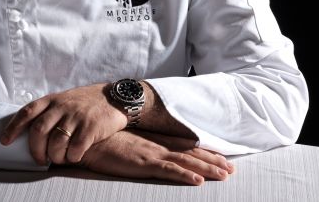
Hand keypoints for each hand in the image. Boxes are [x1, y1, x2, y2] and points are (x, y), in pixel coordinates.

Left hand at [0, 84, 127, 164]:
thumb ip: (48, 111)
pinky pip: (75, 148)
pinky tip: (74, 156)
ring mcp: (76, 117)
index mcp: (52, 100)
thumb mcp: (64, 99)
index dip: (13, 127)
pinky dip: (72, 157)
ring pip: (56, 142)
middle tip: (39, 159)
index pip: (27, 112)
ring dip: (54, 156)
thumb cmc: (86, 102)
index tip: (5, 141)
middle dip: (35, 149)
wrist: (115, 98)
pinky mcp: (91, 127)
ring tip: (58, 158)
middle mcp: (62, 107)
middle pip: (39, 130)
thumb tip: (28, 131)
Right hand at [78, 129, 233, 185]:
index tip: (220, 157)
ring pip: (185, 162)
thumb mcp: (125, 141)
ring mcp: (151, 153)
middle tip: (231, 169)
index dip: (203, 151)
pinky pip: (168, 171)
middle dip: (212, 160)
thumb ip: (138, 145)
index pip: (184, 145)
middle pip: (190, 153)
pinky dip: (184, 176)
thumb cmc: (102, 140)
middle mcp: (156, 145)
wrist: (87, 137)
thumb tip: (144, 151)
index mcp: (153, 140)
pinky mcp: (142, 163)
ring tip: (225, 175)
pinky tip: (198, 181)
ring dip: (206, 168)